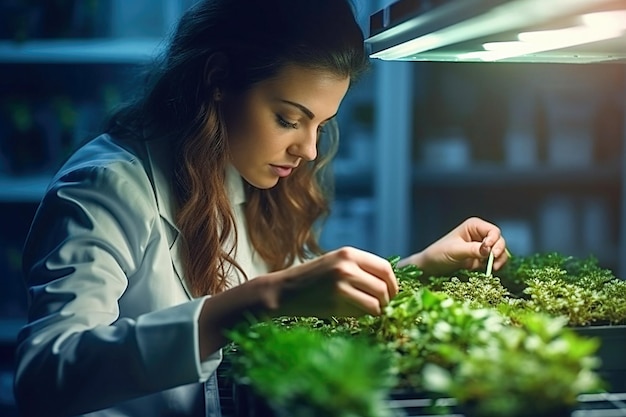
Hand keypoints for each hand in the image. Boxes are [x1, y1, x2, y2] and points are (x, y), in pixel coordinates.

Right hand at [262, 247, 397, 316]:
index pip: (385, 268)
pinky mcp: (337, 300)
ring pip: (378, 301)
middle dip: (387, 300)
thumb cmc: (311, 279)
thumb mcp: (335, 264)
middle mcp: (347, 265)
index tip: (391, 294)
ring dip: (377, 309)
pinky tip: (354, 313)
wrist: (284, 290)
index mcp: (349, 253)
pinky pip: (364, 311)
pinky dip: (365, 315)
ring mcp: (342, 282)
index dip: (393, 284)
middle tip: (381, 307)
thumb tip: (388, 286)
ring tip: (367, 311)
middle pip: (384, 286)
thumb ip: (359, 270)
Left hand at [404, 217, 507, 275]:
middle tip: (493, 263)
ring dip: (500, 260)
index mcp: (474, 226)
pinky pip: (495, 262)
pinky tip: (490, 271)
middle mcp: (480, 235)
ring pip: (500, 252)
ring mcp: (482, 247)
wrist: (430, 267)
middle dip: (499, 251)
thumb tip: (488, 250)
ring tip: (493, 269)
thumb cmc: (438, 253)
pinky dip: (496, 266)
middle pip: (499, 241)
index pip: (493, 231)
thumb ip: (472, 249)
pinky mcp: (481, 259)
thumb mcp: (455, 251)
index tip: (490, 252)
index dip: (494, 241)